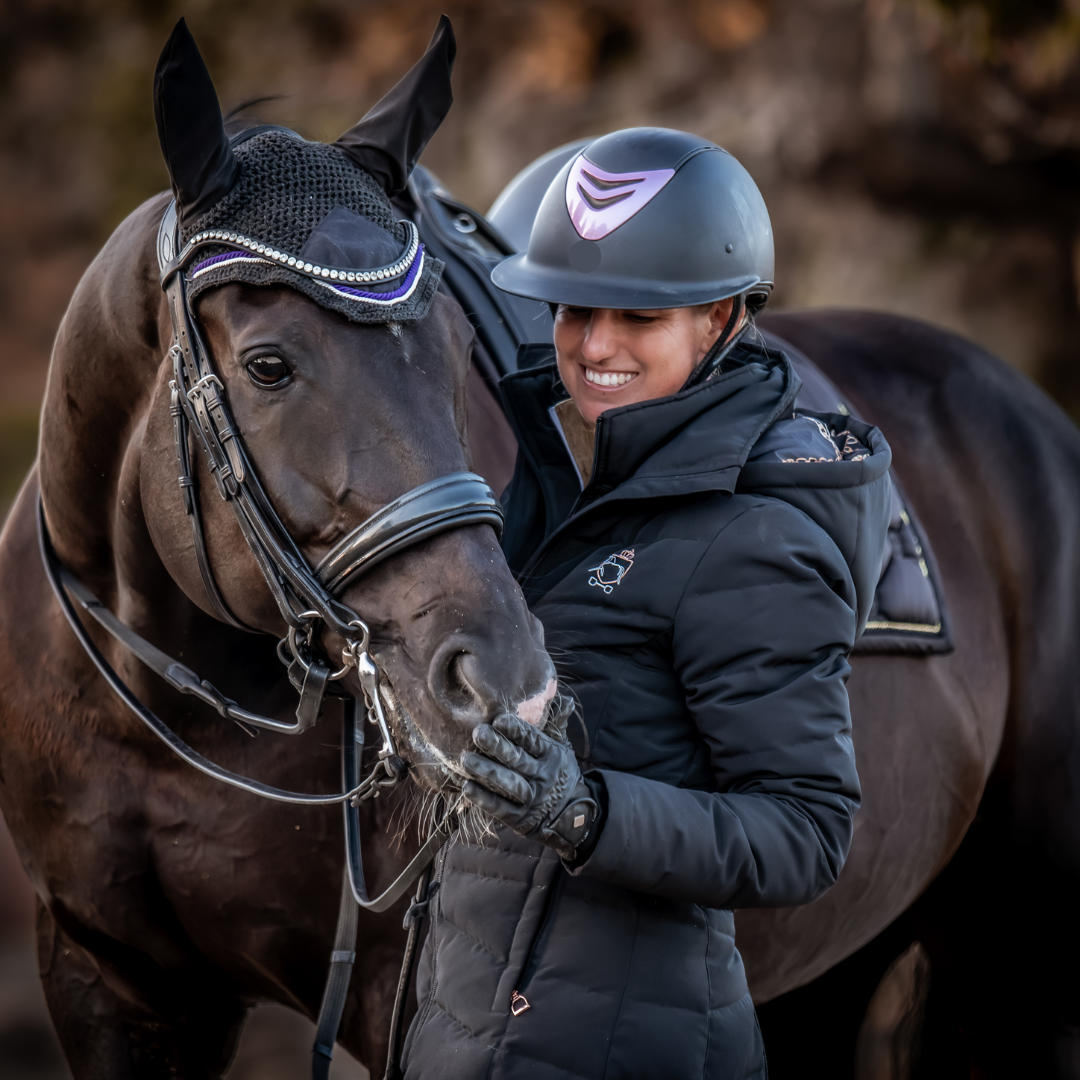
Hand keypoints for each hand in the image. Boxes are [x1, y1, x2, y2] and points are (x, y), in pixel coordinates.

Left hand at [459, 714, 600, 861]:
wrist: (573, 816)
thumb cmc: (559, 772)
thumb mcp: (563, 748)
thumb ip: (557, 723)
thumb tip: (560, 697)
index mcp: (553, 755)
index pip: (533, 741)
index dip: (516, 730)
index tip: (498, 720)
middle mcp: (544, 776)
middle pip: (518, 760)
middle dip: (497, 747)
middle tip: (477, 733)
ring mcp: (532, 799)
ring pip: (508, 784)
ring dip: (486, 771)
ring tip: (466, 759)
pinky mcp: (520, 818)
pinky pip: (501, 808)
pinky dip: (483, 798)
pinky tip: (467, 787)